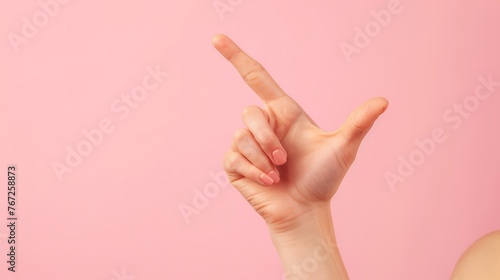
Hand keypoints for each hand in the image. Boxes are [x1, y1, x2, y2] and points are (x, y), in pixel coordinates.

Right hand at [213, 34, 387, 232]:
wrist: (305, 211)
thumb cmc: (323, 179)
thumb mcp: (342, 148)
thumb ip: (358, 123)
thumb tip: (384, 101)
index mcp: (283, 113)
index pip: (256, 77)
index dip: (236, 56)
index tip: (216, 38)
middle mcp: (263, 125)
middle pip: (250, 114)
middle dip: (267, 139)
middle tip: (284, 160)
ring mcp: (247, 145)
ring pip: (242, 137)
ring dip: (263, 159)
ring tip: (278, 173)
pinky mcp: (235, 164)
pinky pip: (234, 157)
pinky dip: (254, 171)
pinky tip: (268, 181)